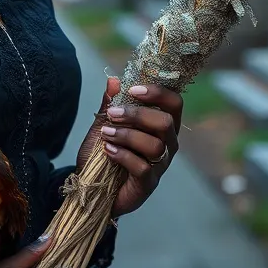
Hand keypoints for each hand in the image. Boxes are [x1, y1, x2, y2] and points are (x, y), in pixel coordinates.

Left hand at [75, 77, 181, 217]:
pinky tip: (108, 150)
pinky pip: (143, 167)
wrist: (93, 186)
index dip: (158, 93)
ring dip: (127, 135)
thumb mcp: (103, 125)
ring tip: (106, 134)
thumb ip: (110, 104)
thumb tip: (113, 80)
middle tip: (113, 114)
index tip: (133, 89)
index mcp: (161, 125)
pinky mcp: (149, 183)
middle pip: (166, 123)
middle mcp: (167, 144)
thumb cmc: (105, 153)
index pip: (174, 103)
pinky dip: (123, 156)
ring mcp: (160, 165)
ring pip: (155, 145)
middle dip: (137, 114)